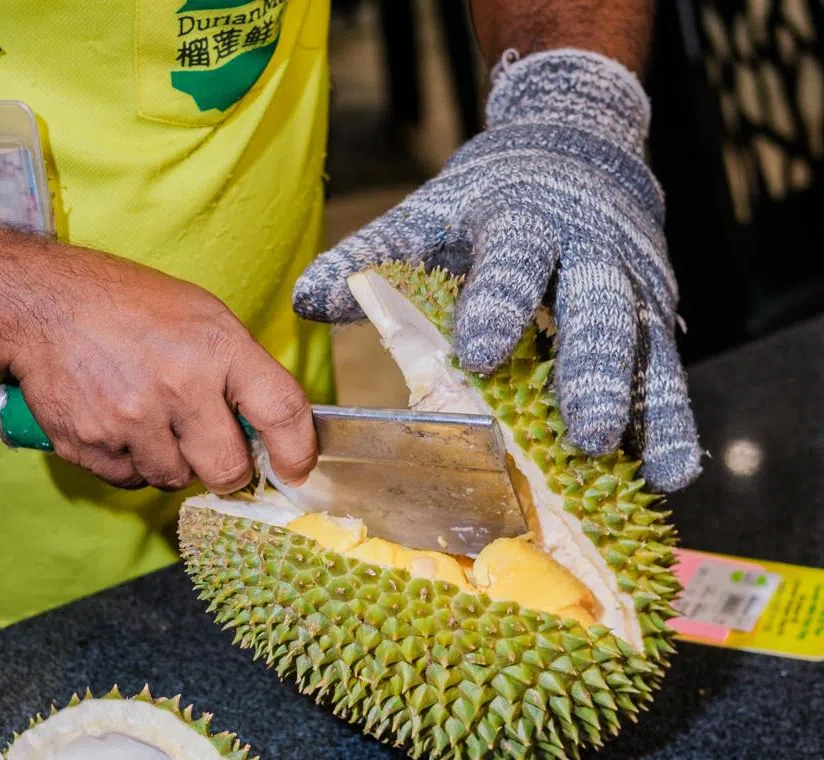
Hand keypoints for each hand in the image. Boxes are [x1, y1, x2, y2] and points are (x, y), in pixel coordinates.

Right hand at [0, 247, 316, 492]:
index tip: (296, 469)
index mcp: (217, 347)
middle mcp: (178, 386)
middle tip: (211, 447)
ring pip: (175, 480)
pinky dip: (130, 462)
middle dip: (225, 469)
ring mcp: (131, 420)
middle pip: (227, 470)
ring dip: (172, 461)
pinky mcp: (91, 445)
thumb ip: (239, 370)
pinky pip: (130, 480)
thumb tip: (270, 428)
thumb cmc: (130, 306)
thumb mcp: (202, 315)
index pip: (281, 411)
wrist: (44, 304)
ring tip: (151, 418)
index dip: (298, 451)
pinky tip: (118, 423)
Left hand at [292, 49, 701, 491]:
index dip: (497, 306)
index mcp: (522, 221)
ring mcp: (633, 282)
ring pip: (646, 347)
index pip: (511, 264)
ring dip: (650, 409)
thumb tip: (307, 301)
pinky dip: (671, 418)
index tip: (479, 353)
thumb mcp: (428, 212)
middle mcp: (589, 250)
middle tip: (585, 434)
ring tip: (653, 470)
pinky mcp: (658, 310)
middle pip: (599, 310)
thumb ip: (370, 254)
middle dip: (592, 373)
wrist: (579, 137)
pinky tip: (669, 471)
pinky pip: (668, 368)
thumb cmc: (489, 192)